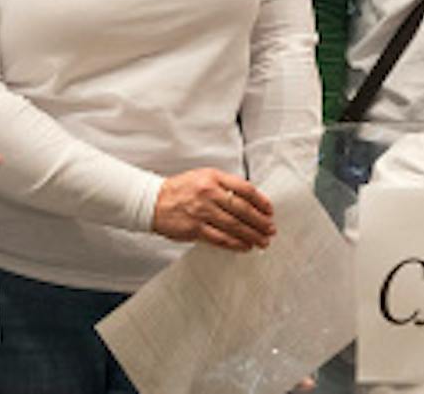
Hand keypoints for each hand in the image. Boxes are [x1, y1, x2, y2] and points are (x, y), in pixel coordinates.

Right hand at [152, 168, 274, 251]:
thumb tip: (249, 200)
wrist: (153, 201)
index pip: (245, 189)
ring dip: (252, 235)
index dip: (261, 201)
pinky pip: (220, 239)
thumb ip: (225, 185)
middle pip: (242, 209)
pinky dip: (235, 244)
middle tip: (271, 229)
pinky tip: (245, 246)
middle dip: (260, 221)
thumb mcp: (204, 177)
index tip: (269, 210)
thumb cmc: (180, 189)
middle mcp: (209, 193)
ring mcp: (202, 212)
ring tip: (262, 241)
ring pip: (234, 226)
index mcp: (214, 178)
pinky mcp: (194, 229)